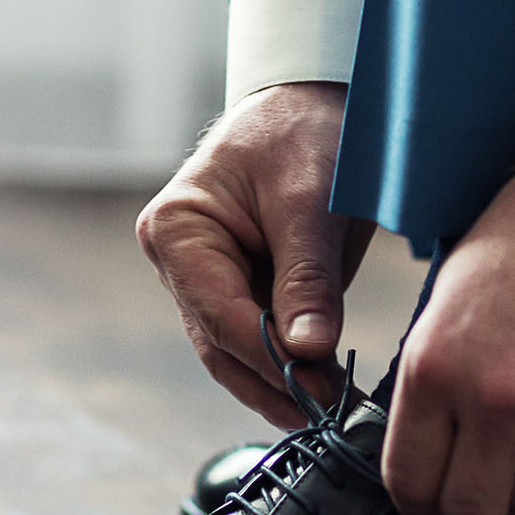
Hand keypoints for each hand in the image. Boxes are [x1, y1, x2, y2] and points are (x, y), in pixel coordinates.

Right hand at [137, 83, 376, 427]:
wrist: (319, 99)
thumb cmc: (305, 130)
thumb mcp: (311, 199)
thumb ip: (308, 277)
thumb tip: (308, 350)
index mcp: (177, 231)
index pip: (220, 314)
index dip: (268, 357)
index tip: (319, 389)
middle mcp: (182, 262)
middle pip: (223, 345)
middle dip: (276, 383)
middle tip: (334, 415)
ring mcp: (210, 281)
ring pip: (240, 354)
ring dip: (286, 386)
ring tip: (337, 412)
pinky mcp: (245, 289)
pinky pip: (263, 340)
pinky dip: (295, 366)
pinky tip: (331, 389)